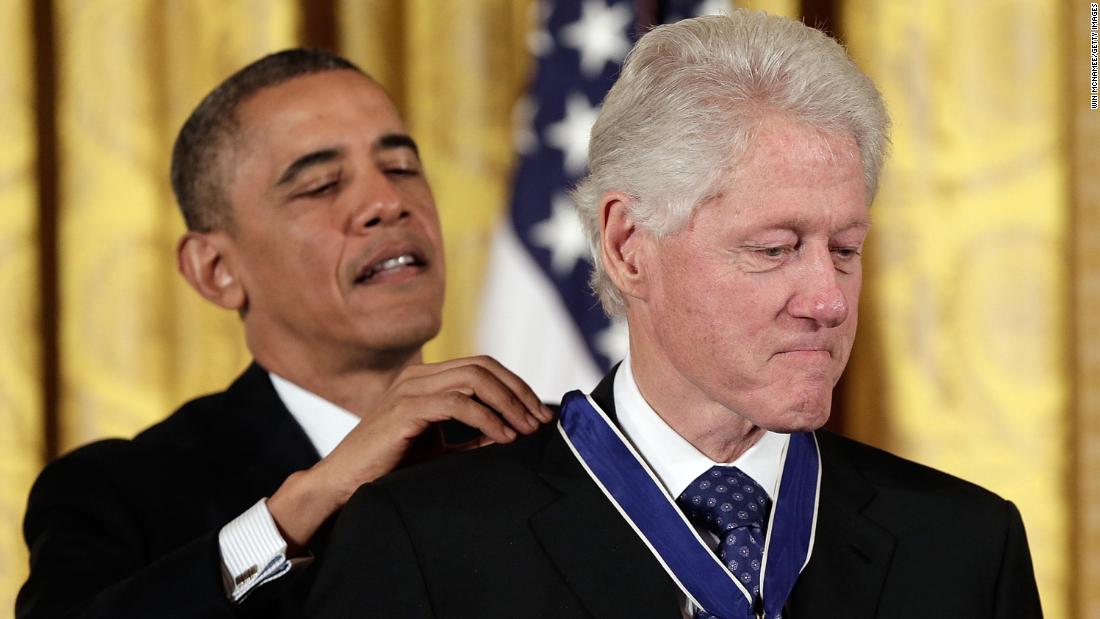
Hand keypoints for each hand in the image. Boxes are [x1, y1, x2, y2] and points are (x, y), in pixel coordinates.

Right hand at [267, 356, 552, 550]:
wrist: (343, 484)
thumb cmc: (389, 468)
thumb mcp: (439, 449)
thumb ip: (471, 439)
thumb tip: (511, 435)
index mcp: (425, 378)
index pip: (482, 366)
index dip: (515, 385)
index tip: (539, 414)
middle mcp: (418, 375)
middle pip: (484, 366)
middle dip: (518, 392)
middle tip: (541, 421)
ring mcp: (409, 388)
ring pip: (474, 378)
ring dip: (508, 403)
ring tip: (527, 429)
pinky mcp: (405, 409)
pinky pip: (457, 403)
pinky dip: (487, 418)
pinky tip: (503, 438)